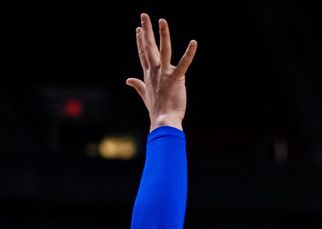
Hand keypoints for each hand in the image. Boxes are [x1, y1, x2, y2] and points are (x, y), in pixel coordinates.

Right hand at [126, 14, 196, 130]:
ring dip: (163, 34)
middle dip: (146, 30)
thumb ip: (137, 85)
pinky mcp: (175, 78)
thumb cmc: (157, 110)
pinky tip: (194, 43)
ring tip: (162, 20)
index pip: (143, 53)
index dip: (140, 41)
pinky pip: (184, 63)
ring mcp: (164, 74)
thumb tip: (128, 80)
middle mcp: (154, 71)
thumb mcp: (145, 95)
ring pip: (163, 50)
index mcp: (148, 74)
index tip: (138, 29)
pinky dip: (189, 53)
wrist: (163, 121)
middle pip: (148, 47)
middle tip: (144, 15)